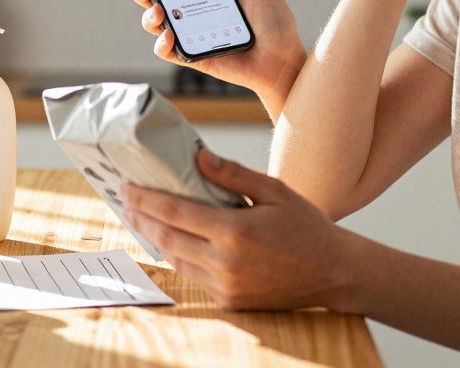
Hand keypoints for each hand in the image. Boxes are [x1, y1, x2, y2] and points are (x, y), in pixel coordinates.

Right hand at [118, 0, 304, 98]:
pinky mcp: (191, 55)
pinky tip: (170, 35)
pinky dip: (162, 42)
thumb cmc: (274, 22)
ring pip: (155, 21)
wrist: (282, 61)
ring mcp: (190, 32)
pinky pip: (166, 49)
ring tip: (158, 10)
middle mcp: (193, 9)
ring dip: (148, 13)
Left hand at [118, 148, 358, 311]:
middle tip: (127, 201)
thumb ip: (233, 175)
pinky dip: (181, 257)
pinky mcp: (230, 302)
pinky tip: (175, 241)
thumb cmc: (306, 227)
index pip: (175, 213)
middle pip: (167, 238)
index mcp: (235, 232)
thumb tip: (198, 156)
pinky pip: (194, 277)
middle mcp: (225, 263)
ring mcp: (226, 286)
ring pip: (177, 259)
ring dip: (158, 238)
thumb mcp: (274, 192)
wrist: (333, 273)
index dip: (145, 199)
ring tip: (144, 219)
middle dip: (142, 218)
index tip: (125, 187)